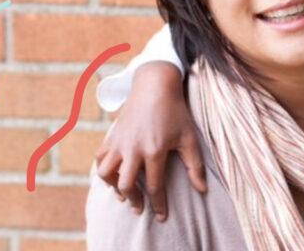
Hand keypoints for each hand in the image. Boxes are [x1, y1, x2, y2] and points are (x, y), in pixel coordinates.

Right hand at [95, 62, 206, 221]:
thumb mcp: (189, 137)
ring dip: (114, 186)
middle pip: (126, 184)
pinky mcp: (112, 135)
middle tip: (140, 207)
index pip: (155, 186)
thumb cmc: (175, 111)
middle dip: (133, 200)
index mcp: (154, 150)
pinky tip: (114, 174)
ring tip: (124, 192)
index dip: (158, 204)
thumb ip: (195, 166)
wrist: (155, 85)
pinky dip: (104, 170)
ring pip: (106, 173)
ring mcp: (120, 142)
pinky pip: (100, 158)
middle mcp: (134, 148)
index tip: (161, 217)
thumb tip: (203, 190)